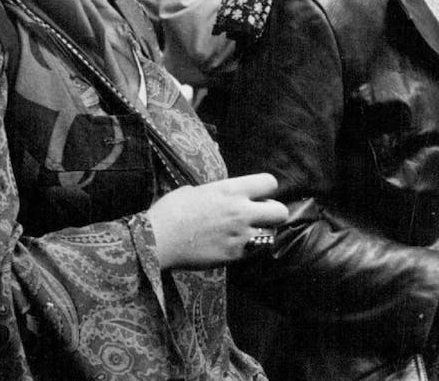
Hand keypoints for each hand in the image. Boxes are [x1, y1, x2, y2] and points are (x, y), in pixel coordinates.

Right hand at [147, 172, 287, 268]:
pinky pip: (253, 251)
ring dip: (260, 233)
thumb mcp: (192, 191)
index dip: (265, 188)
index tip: (257, 194)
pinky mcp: (235, 255)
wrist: (158, 240)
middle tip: (258, 216)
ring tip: (243, 233)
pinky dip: (247, 249)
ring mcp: (240, 235)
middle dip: (273, 213)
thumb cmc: (169, 211)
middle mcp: (240, 211)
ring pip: (270, 234)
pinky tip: (231, 245)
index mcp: (229, 190)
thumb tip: (217, 196)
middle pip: (280, 211)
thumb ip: (214, 193)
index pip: (269, 183)